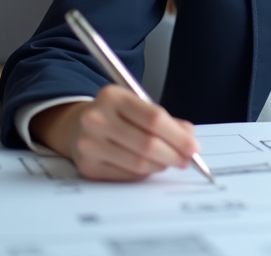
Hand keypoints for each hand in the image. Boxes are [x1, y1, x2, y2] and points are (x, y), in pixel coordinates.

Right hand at [31, 84, 200, 180]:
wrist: (76, 126)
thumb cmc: (116, 115)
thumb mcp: (138, 106)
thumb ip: (166, 120)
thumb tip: (190, 138)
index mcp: (112, 96)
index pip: (153, 118)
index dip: (178, 136)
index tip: (194, 147)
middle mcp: (96, 118)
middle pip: (147, 144)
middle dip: (174, 154)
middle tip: (187, 160)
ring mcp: (89, 144)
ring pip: (138, 163)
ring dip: (161, 165)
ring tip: (170, 162)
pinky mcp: (87, 166)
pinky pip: (126, 175)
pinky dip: (144, 173)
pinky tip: (150, 166)